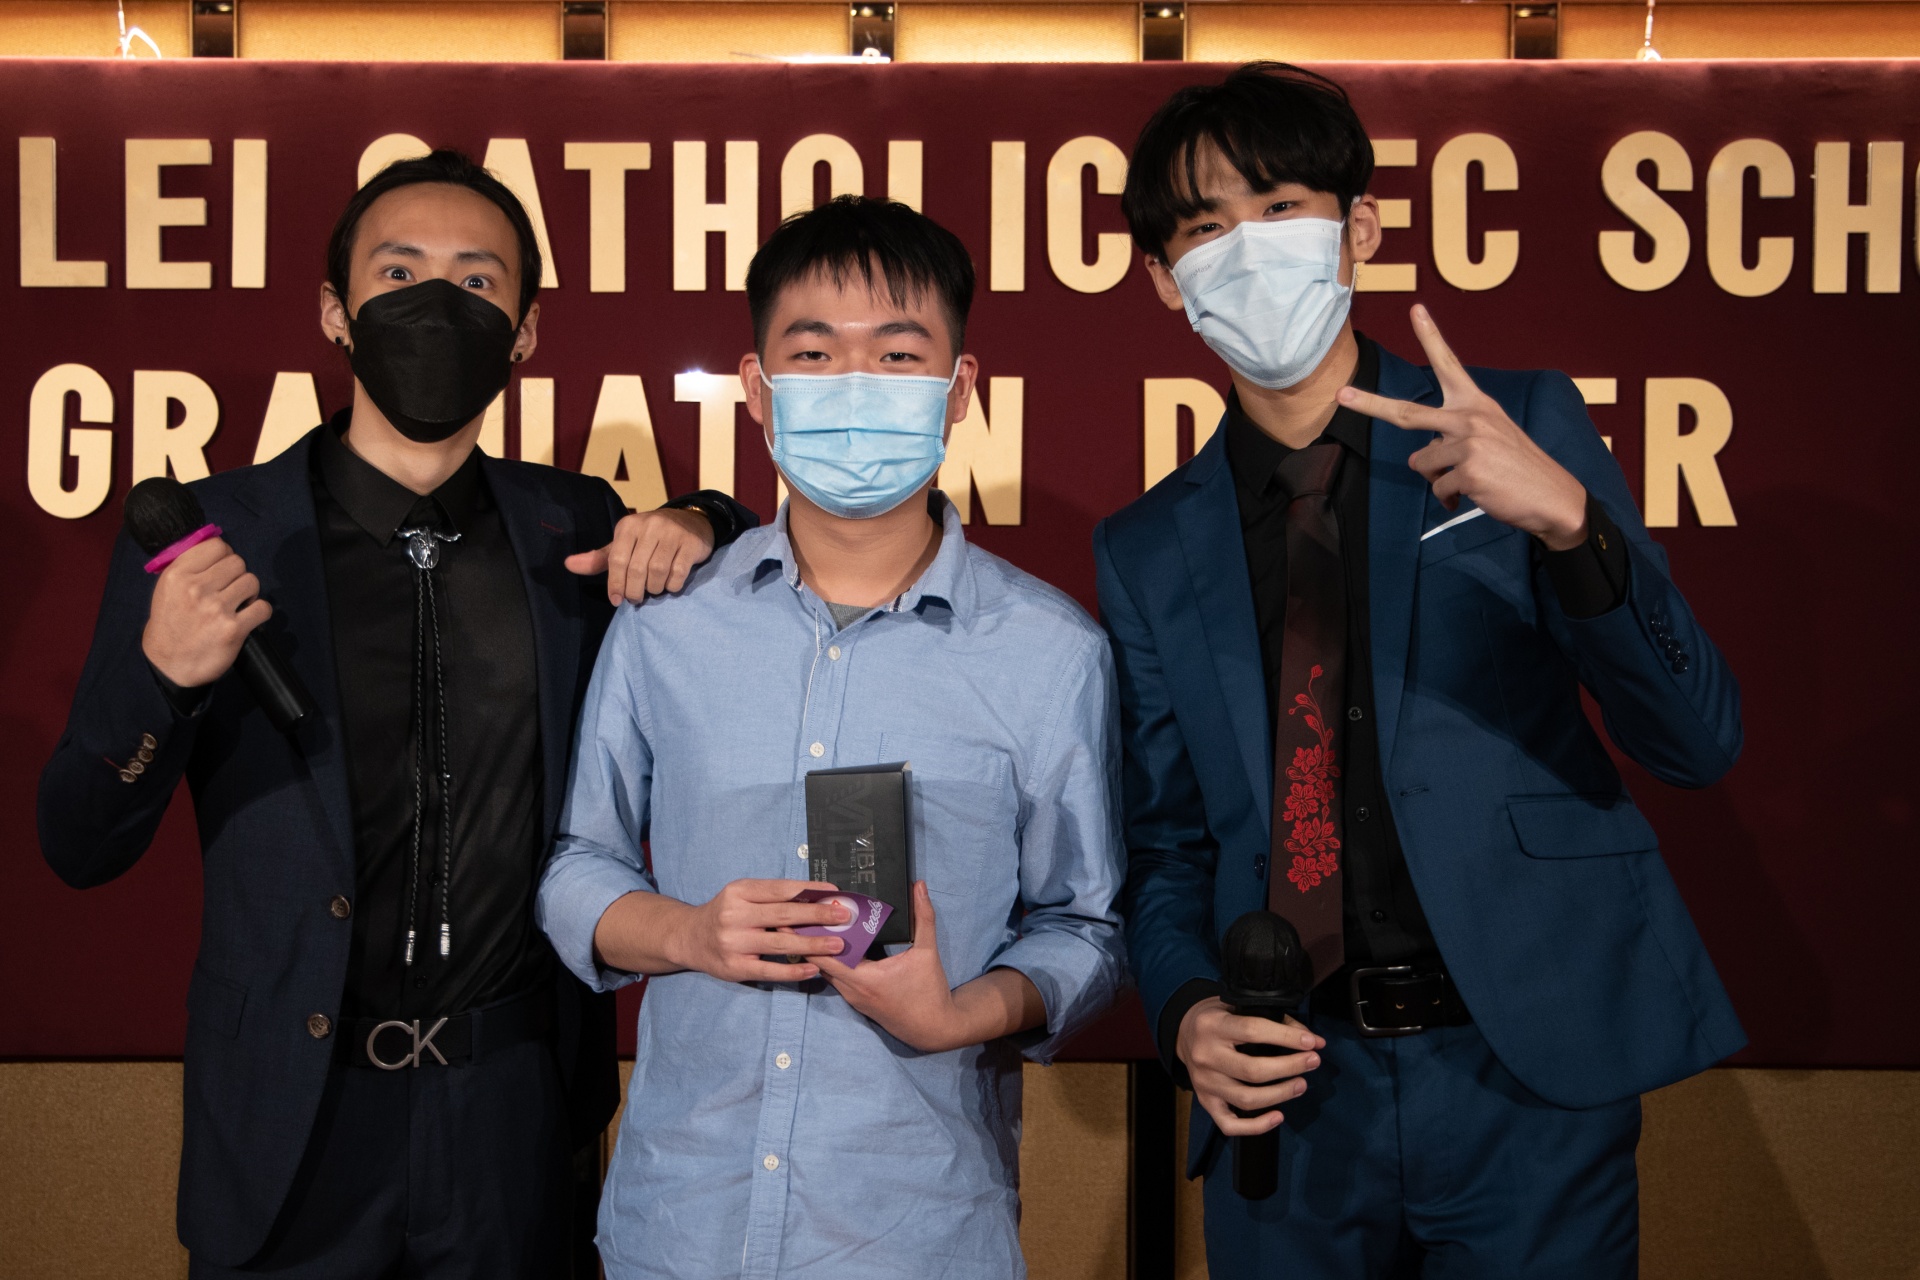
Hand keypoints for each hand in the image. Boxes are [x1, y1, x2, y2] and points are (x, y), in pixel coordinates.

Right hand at [141, 538, 271, 688]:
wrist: (169, 664)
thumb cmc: (171, 623)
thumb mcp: (168, 588)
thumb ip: (190, 566)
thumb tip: (219, 546)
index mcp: (178, 574)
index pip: (217, 545)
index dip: (224, 557)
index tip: (221, 571)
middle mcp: (196, 588)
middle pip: (238, 562)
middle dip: (237, 576)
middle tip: (229, 591)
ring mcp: (216, 608)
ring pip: (252, 582)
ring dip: (249, 594)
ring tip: (236, 605)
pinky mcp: (233, 629)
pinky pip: (263, 607)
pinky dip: (259, 613)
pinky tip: (247, 619)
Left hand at [564, 507, 714, 605]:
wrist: (691, 522)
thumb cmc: (651, 538)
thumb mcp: (624, 544)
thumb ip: (600, 558)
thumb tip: (568, 565)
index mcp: (629, 526)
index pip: (617, 559)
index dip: (615, 583)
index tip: (616, 600)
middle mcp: (650, 526)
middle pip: (636, 568)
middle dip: (634, 590)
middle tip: (635, 599)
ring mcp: (672, 533)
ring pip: (657, 571)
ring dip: (653, 588)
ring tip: (653, 590)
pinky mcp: (691, 543)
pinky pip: (678, 573)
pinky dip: (672, 585)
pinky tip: (669, 585)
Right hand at [665, 879, 849, 983]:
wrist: (688, 938)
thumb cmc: (725, 913)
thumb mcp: (741, 895)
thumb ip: (772, 896)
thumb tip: (815, 897)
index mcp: (739, 892)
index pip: (780, 889)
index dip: (809, 890)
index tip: (834, 892)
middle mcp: (734, 915)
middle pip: (783, 915)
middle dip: (818, 915)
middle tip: (844, 916)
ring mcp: (734, 943)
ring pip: (780, 944)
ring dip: (813, 944)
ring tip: (837, 944)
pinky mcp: (736, 967)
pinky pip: (770, 970)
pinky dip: (794, 971)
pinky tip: (813, 969)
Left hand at [818, 882, 971, 1051]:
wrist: (934, 1029)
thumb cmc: (929, 993)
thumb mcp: (927, 952)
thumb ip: (923, 917)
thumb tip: (919, 887)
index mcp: (864, 978)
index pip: (824, 956)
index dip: (810, 936)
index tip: (803, 914)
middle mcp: (852, 991)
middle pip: (818, 962)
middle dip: (810, 939)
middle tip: (802, 914)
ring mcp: (853, 998)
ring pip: (826, 972)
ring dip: (820, 951)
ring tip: (813, 925)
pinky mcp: (858, 1001)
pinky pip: (836, 979)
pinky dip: (831, 962)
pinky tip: (833, 946)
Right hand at [1176, 996, 1323, 1136]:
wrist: (1184, 1033)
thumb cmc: (1219, 1017)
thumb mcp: (1238, 1006)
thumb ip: (1274, 1019)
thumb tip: (1310, 1040)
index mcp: (1213, 1025)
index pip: (1253, 1031)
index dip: (1287, 1038)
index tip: (1312, 1043)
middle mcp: (1205, 1055)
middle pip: (1253, 1070)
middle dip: (1290, 1067)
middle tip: (1313, 1062)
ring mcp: (1204, 1082)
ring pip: (1246, 1099)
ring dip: (1281, 1094)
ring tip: (1301, 1085)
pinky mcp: (1205, 1101)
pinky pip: (1230, 1125)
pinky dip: (1256, 1126)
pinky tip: (1278, 1117)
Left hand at [1337, 304, 1590, 550]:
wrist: (1552, 496)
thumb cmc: (1517, 468)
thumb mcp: (1490, 438)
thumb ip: (1453, 437)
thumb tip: (1422, 458)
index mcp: (1476, 404)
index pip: (1449, 364)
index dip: (1431, 336)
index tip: (1415, 309)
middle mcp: (1470, 417)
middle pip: (1406, 413)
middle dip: (1369, 404)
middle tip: (1342, 394)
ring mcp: (1468, 443)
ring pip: (1422, 463)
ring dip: (1438, 478)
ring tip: (1470, 480)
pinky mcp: (1468, 471)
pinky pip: (1438, 489)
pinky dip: (1450, 498)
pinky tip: (1474, 495)